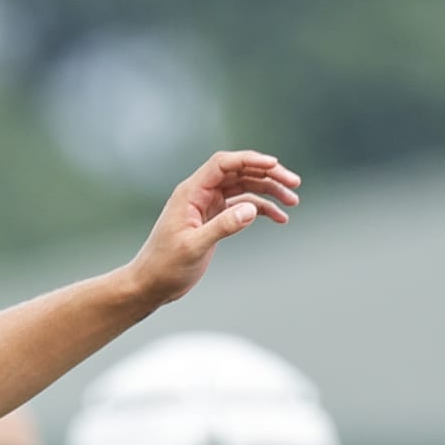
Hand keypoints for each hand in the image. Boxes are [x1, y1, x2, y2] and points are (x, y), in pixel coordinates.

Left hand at [125, 150, 300, 304]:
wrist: (150, 284)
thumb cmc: (164, 266)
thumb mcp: (193, 247)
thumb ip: (221, 227)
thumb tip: (251, 210)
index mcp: (190, 193)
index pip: (223, 164)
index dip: (250, 160)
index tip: (275, 165)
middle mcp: (199, 194)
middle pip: (239, 172)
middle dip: (268, 174)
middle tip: (294, 184)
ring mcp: (207, 206)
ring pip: (244, 188)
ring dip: (269, 191)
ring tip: (293, 202)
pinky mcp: (213, 220)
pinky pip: (242, 206)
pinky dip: (262, 209)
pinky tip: (280, 218)